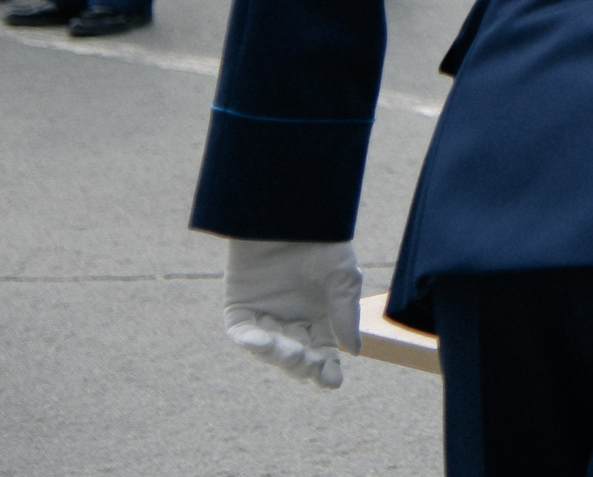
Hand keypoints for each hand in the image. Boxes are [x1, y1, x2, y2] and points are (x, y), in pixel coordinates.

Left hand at [223, 238, 361, 389]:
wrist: (289, 211)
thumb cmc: (321, 240)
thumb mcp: (341, 277)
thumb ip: (344, 314)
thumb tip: (353, 352)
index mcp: (319, 314)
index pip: (323, 351)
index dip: (327, 368)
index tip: (333, 382)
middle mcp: (291, 318)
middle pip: (297, 355)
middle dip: (305, 364)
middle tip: (312, 364)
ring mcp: (264, 313)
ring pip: (270, 349)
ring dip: (280, 355)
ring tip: (293, 353)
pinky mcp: (239, 306)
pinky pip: (242, 332)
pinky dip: (250, 341)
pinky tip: (264, 342)